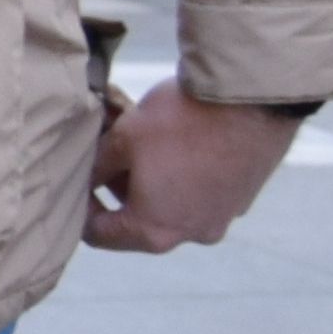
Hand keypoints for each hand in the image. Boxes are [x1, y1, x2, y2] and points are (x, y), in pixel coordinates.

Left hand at [89, 84, 302, 252]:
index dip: (80, 206)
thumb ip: (97, 168)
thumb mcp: (121, 139)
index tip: (77, 177)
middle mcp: (191, 234)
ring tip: (141, 143)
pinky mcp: (243, 197)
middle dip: (117, 189)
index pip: (99, 234)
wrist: (255, 99)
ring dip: (151, 181)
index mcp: (154, 231)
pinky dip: (184, 176)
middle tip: (108, 153)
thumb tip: (85, 178)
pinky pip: (201, 193)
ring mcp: (222, 217)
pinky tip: (178, 144)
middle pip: (137, 222)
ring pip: (171, 206)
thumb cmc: (181, 121)